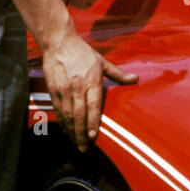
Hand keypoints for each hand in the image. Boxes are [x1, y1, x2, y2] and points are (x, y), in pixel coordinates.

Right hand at [41, 32, 137, 150]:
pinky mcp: (53, 89)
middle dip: (81, 134)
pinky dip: (62, 122)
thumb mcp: (102, 62)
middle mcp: (77, 86)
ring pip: (67, 115)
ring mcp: (64, 88)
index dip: (92, 122)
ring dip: (71, 131)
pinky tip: (66, 130)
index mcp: (92, 80)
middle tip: (84, 148)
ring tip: (75, 142)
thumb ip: (118, 74)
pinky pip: (58, 110)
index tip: (93, 137)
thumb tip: (136, 79)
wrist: (59, 41)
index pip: (93, 106)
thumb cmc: (83, 52)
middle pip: (79, 115)